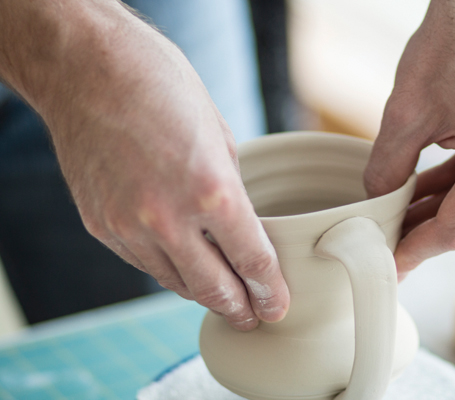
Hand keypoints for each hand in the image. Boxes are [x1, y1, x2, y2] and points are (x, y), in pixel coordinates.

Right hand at [0, 1, 288, 329]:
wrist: (88, 69)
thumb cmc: (162, 88)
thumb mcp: (219, 136)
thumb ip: (230, 191)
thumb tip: (238, 228)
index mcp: (211, 191)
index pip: (252, 262)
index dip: (270, 293)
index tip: (277, 308)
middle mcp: (168, 219)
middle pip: (214, 289)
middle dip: (239, 309)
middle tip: (253, 317)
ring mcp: (128, 227)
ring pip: (176, 283)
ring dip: (203, 294)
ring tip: (221, 296)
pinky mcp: (101, 226)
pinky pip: (144, 264)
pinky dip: (168, 270)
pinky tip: (182, 265)